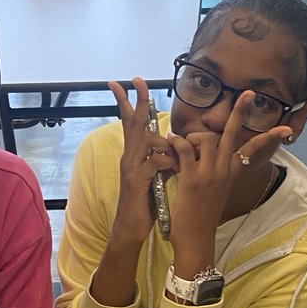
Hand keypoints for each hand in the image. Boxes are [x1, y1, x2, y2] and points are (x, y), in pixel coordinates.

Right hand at [108, 78, 176, 247]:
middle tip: (136, 79)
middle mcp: (130, 157)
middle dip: (137, 100)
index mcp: (135, 154)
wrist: (131, 228)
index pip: (133, 122)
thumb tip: (176, 147)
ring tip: (177, 158)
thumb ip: (163, 159)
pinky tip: (175, 170)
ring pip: (146, 140)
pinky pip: (154, 163)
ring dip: (164, 142)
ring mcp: (131, 168)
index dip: (133, 101)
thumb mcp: (156, 176)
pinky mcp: (136, 182)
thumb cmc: (145, 202)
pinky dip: (168, 163)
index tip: (132, 81)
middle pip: (134, 122)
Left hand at [167, 91, 289, 275]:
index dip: (270, 137)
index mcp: (232, 173)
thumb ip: (216, 170)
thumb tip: (208, 153)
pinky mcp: (192, 179)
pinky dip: (175, 141)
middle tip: (249, 92)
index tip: (288, 128)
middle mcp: (224, 170)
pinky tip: (169, 140)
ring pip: (206, 137)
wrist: (196, 240)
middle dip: (242, 111)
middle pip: (234, 133)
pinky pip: (184, 148)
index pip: (254, 149)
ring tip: (178, 143)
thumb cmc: (203, 216)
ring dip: (191, 136)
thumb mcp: (216, 191)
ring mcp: (210, 174)